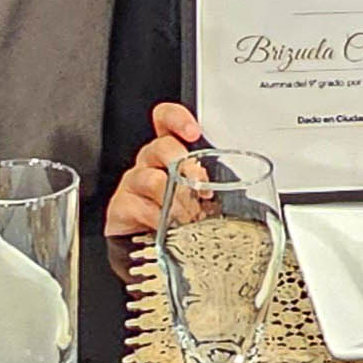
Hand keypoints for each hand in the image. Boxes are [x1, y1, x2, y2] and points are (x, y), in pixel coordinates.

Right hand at [103, 102, 214, 236]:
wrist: (148, 242)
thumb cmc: (179, 211)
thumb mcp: (199, 192)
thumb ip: (212, 183)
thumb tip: (240, 188)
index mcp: (170, 151)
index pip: (166, 120)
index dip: (177, 119)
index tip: (194, 132)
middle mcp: (150, 161)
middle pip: (162, 147)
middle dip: (185, 166)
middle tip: (200, 185)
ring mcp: (134, 182)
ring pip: (153, 179)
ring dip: (175, 199)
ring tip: (190, 215)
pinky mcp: (122, 206)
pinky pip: (139, 207)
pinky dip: (158, 219)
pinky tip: (168, 226)